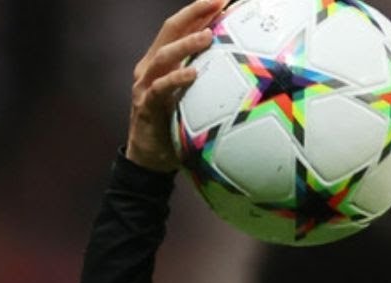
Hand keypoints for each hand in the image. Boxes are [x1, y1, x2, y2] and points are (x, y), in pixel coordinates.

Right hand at [125, 0, 227, 172]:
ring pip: (164, 56)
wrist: (149, 160)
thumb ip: (209, 83)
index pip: (179, 28)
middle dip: (193, 13)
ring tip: (209, 35)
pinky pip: (161, 89)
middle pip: (170, 30)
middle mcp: (151, 67)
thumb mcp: (193, 100)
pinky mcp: (146, 106)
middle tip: (216, 2)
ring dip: (187, 43)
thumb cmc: (175, 126)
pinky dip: (177, 80)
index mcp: (162, 62)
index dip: (199, 11)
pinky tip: (193, 74)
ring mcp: (146, 85)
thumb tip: (245, 74)